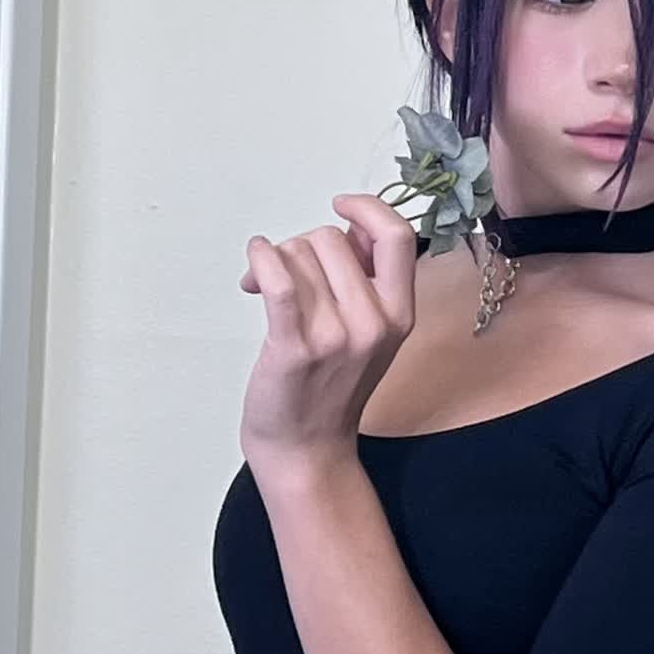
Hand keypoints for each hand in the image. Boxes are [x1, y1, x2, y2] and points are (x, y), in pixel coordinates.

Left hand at [237, 192, 416, 475]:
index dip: (368, 208)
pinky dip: (260, 259)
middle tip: (290, 276)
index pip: (398, 237)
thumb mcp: (369, 333)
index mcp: (399, 314)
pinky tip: (253, 265)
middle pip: (331, 238)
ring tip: (270, 293)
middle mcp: (374, 323)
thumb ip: (366, 280)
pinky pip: (278, 278)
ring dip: (277, 262)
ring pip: (299, 254)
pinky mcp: (295, 347)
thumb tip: (346, 227)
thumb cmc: (331, 386)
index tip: (341, 206)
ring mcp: (336, 336)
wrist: (306, 447)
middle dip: (303, 247)